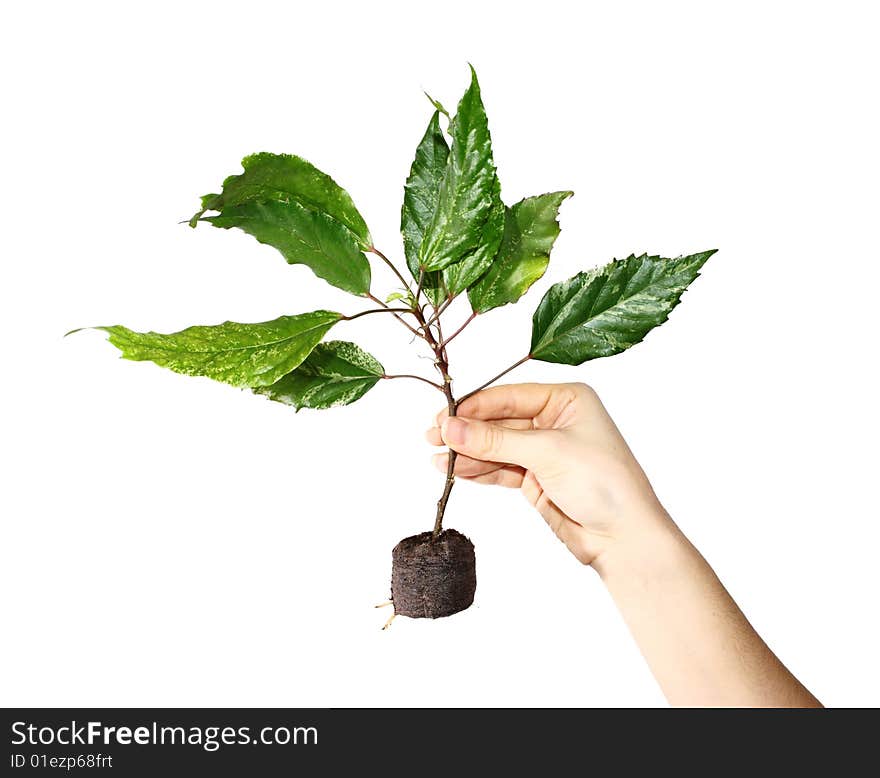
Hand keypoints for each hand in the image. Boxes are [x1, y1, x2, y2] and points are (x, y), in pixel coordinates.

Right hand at [426, 382, 670, 565]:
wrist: (624, 537)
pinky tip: (455, 470)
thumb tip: (451, 428)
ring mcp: (544, 451)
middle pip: (499, 420)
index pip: (510, 396)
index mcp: (566, 400)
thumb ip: (495, 440)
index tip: (445, 417)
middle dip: (468, 430)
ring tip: (437, 458)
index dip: (475, 407)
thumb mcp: (547, 452)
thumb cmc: (604, 483)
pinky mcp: (536, 479)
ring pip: (496, 446)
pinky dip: (478, 471)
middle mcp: (554, 420)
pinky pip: (499, 469)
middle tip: (434, 436)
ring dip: (468, 453)